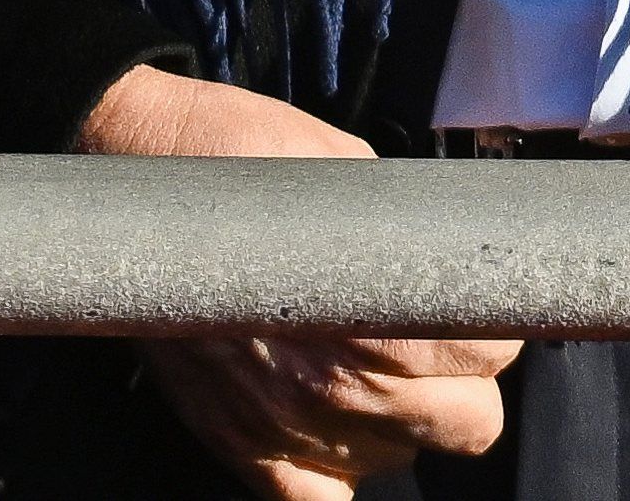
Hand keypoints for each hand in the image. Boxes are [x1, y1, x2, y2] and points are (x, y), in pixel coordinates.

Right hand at [79, 66, 517, 499]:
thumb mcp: (358, 176)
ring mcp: (287, 429)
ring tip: (379, 365)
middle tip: (437, 331)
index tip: (477, 297)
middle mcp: (338, 392)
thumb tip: (460, 250)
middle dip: (467, 376)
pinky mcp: (241, 448)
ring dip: (405, 419)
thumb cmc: (245, 163)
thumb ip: (415, 233)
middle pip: (469, 424)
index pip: (493, 358)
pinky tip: (336, 419)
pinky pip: (316, 497)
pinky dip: (336, 467)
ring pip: (400, 461)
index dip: (496, 322)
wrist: (133, 181)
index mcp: (378, 323)